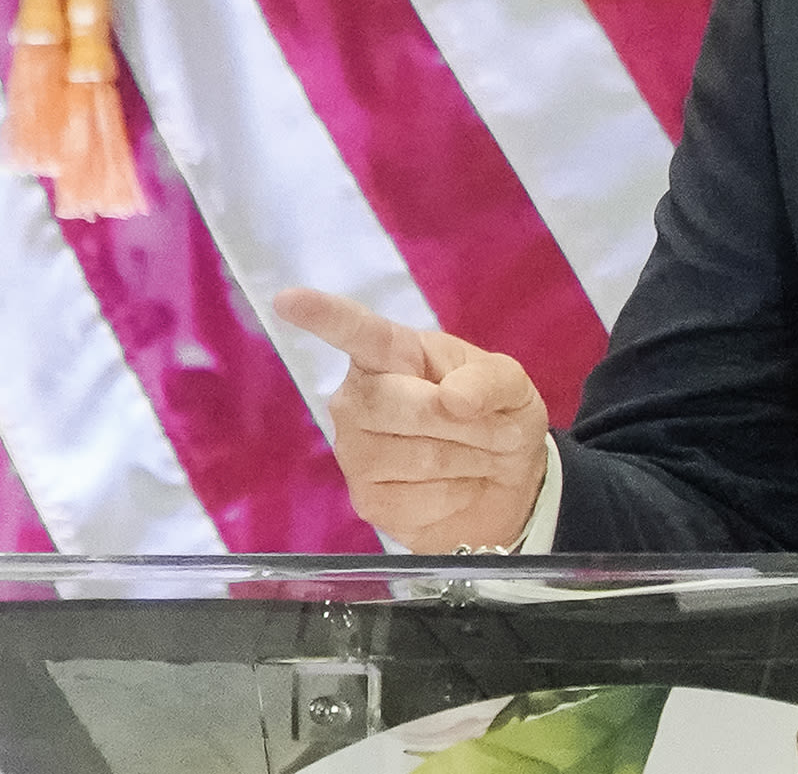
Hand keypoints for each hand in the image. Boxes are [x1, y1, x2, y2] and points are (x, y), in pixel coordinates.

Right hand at [275, 287, 550, 553]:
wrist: (508, 481)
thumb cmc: (497, 414)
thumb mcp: (510, 384)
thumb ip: (488, 380)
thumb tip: (451, 399)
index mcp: (393, 354)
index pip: (356, 332)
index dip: (323, 316)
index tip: (287, 298)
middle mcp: (359, 398)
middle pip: (393, 404)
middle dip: (458, 420)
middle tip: (493, 427)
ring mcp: (355, 451)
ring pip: (414, 455)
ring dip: (467, 456)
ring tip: (478, 453)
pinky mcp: (366, 499)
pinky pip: (420, 496)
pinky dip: (458, 490)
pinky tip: (459, 483)